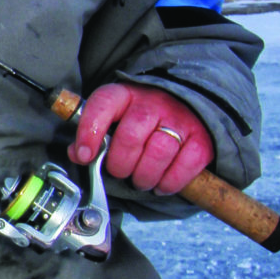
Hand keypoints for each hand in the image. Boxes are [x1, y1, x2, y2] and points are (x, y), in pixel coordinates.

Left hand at [69, 83, 214, 195]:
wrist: (188, 105)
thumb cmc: (143, 119)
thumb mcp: (115, 117)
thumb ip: (93, 134)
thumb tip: (78, 154)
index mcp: (125, 94)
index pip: (103, 105)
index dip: (90, 132)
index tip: (84, 155)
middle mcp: (153, 103)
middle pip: (130, 137)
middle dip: (120, 165)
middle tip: (121, 172)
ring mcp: (180, 119)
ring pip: (158, 153)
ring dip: (144, 177)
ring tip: (141, 179)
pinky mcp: (201, 139)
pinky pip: (184, 167)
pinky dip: (169, 183)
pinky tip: (161, 183)